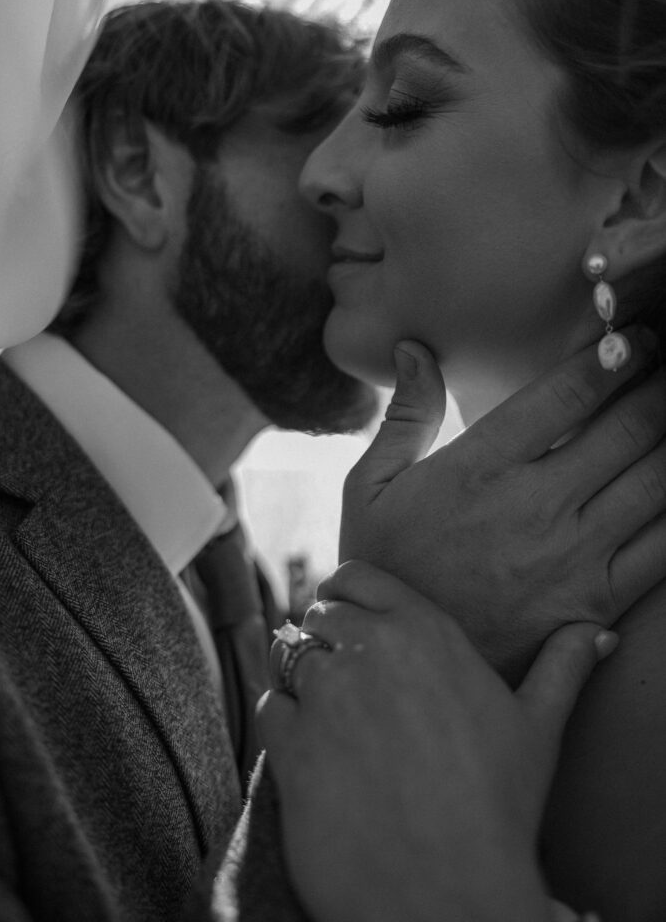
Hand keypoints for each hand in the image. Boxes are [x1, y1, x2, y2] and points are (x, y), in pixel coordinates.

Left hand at [259, 563, 614, 921]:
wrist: (452, 893)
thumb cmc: (499, 806)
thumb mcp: (538, 727)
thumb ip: (561, 667)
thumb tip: (595, 632)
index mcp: (423, 631)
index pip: (355, 575)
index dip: (346, 594)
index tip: (351, 618)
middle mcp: (368, 650)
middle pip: (319, 613)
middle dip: (327, 637)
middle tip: (346, 676)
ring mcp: (325, 695)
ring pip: (289, 655)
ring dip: (303, 678)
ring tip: (330, 715)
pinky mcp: (291, 745)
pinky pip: (270, 707)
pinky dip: (284, 721)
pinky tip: (313, 748)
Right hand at [340, 330, 665, 679]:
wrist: (401, 668)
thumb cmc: (386, 568)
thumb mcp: (370, 489)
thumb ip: (405, 416)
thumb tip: (416, 347)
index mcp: (478, 469)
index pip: (566, 395)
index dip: (612, 357)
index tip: (633, 337)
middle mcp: (534, 508)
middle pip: (628, 429)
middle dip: (660, 387)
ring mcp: (572, 558)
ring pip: (657, 481)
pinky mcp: (597, 604)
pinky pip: (663, 547)